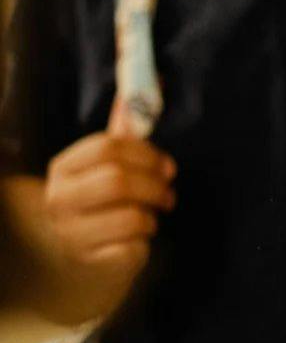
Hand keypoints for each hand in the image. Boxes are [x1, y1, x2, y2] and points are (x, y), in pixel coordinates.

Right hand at [40, 99, 176, 287]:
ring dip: (152, 215)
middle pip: (119, 181)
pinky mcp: (89, 260)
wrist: (85, 251)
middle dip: (155, 186)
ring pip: (130, 216)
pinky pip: (134, 246)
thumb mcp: (108, 164)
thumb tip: (150, 82)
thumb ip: (125, 129)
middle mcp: (58, 199)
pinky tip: (137, 238)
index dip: (146, 154)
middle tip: (169, 193)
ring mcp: (70, 233)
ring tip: (152, 214)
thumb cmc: (103, 199)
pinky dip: (145, 240)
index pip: (107, 147)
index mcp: (63, 168)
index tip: (167, 165)